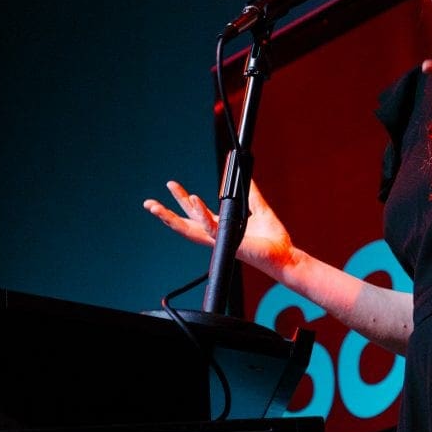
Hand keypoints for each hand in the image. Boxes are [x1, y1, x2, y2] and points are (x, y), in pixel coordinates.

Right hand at [143, 179, 293, 274]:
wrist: (283, 254)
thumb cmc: (272, 238)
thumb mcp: (258, 209)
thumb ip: (251, 193)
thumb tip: (246, 177)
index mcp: (221, 227)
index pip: (195, 214)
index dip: (182, 201)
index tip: (170, 186)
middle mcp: (216, 234)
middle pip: (184, 223)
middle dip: (164, 214)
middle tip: (148, 203)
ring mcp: (220, 239)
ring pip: (189, 228)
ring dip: (171, 217)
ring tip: (156, 206)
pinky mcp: (228, 240)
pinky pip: (210, 227)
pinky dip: (200, 213)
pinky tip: (192, 199)